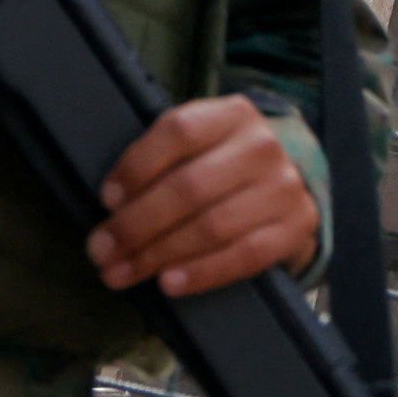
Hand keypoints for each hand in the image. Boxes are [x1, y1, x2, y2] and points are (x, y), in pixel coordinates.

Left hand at [90, 98, 315, 296]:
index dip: (137, 166)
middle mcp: (262, 145)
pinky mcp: (296, 226)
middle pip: (189, 186)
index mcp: (233, 113)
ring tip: (122, 272)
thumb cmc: (221, 167)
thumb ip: (161, 162)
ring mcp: (284, 186)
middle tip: (101, 250)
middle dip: (136, 224)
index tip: (107, 199)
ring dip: (158, 255)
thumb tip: (114, 205)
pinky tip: (168, 283)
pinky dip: (201, 273)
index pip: (179, 131)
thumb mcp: (197, 147)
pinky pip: (243, 256)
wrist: (282, 186)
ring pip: (212, 225)